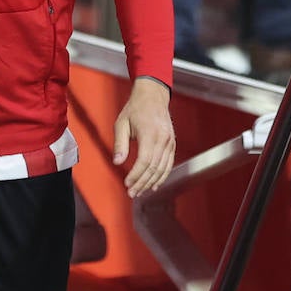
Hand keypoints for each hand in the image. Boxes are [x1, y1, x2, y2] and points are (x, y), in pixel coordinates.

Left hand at [113, 77, 175, 197]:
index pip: (144, 161)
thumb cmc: (135, 109)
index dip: (136, 175)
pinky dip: (162, 176)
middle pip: (154, 168)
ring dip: (151, 182)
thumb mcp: (122, 123)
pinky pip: (168, 164)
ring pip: (163, 169)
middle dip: (142, 183)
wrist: (153, 97)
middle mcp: (163, 139)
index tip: (127, 184)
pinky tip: (154, 184)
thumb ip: (120, 143)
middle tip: (132, 193)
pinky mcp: (172, 144)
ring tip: (141, 192)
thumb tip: (117, 162)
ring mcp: (170, 142)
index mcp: (150, 134)